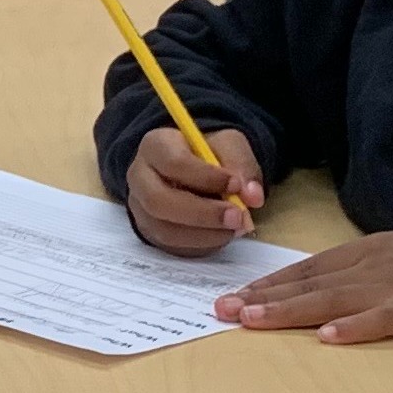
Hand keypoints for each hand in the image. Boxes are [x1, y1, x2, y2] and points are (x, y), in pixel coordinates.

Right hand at [125, 125, 263, 254]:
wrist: (194, 169)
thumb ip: (242, 166)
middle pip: (159, 201)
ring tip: (235, 228)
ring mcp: (141, 208)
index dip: (205, 176)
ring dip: (205, 234)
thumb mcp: (228, 146)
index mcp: (155, 146)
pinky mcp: (150, 232)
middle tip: (237, 217)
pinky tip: (222, 234)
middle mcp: (139, 178)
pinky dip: (201, 245)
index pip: (172, 162)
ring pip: (164, 229)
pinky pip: (172, 247)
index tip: (236, 184)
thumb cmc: (208, 155)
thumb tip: (253, 196)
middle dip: (202, 213)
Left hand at [227, 231, 392, 344]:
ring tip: (255, 320)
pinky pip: (379, 319)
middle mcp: (365, 267)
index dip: (268, 282)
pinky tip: (326, 337)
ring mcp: (388, 287)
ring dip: (290, 310)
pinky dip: (353, 327)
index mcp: (358, 255)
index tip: (234, 295)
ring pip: (331, 299)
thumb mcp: (384, 258)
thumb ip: (350, 272)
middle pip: (307, 283)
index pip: (303, 269)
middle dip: (263, 297)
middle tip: (224, 309)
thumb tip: (307, 290)